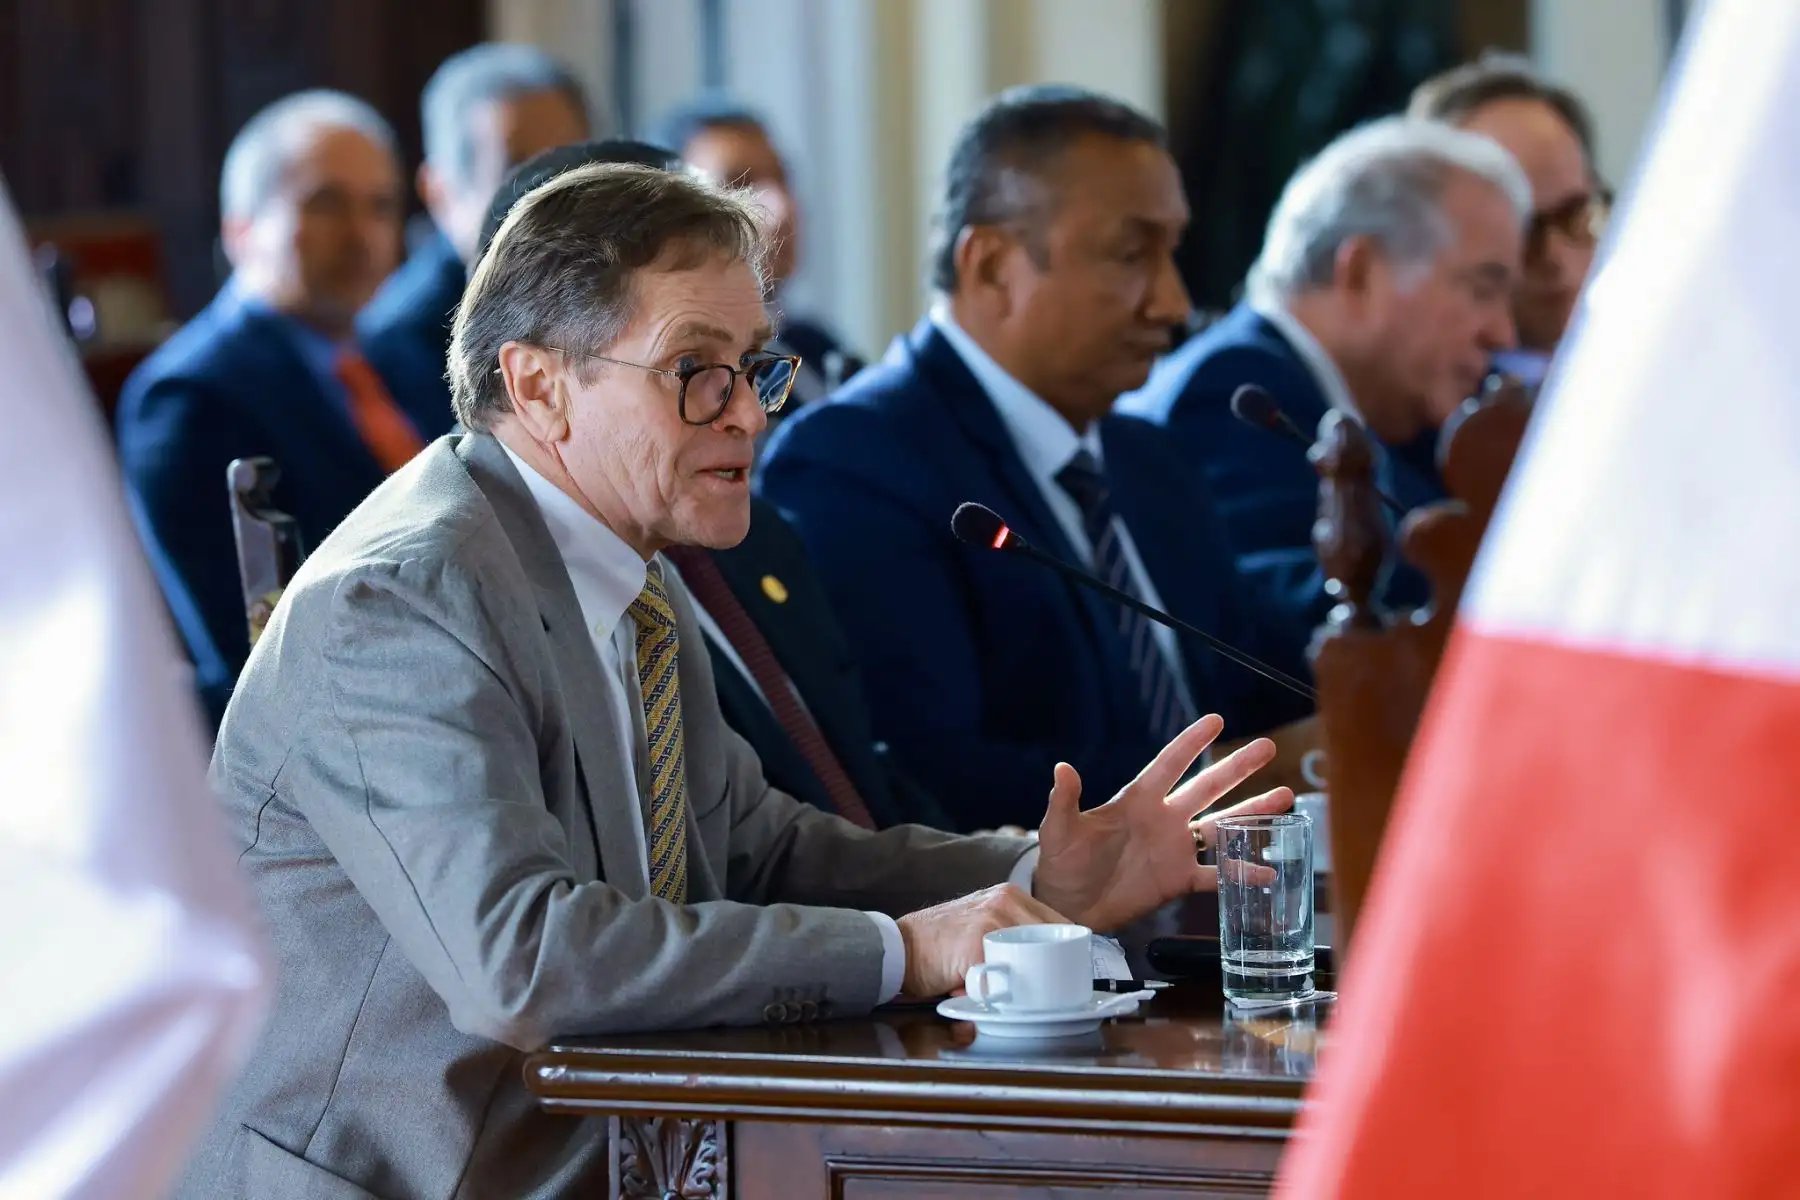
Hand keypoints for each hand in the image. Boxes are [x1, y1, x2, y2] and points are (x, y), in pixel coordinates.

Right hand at [895, 883, 1072, 999]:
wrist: (897, 948)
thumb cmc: (940, 945)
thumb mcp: (983, 929)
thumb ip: (1012, 940)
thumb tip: (1051, 973)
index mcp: (1011, 896)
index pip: (1061, 925)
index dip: (1068, 954)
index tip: (1069, 976)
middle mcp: (1006, 901)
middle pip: (1056, 944)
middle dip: (1053, 975)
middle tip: (1045, 996)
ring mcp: (994, 920)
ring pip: (1034, 964)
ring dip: (1024, 988)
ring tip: (998, 992)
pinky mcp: (979, 944)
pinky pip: (1003, 982)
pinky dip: (995, 997)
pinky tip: (974, 993)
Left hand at [1030, 714, 1293, 932]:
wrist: (1067, 906)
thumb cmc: (1061, 862)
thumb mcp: (1059, 830)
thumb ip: (1065, 801)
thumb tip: (1062, 768)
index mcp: (1137, 800)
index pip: (1169, 764)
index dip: (1191, 742)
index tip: (1216, 720)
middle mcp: (1164, 819)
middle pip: (1207, 788)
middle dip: (1237, 768)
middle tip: (1266, 747)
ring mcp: (1175, 848)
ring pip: (1222, 826)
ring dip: (1253, 813)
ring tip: (1286, 797)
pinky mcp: (1179, 879)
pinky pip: (1217, 875)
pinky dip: (1242, 874)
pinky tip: (1269, 873)